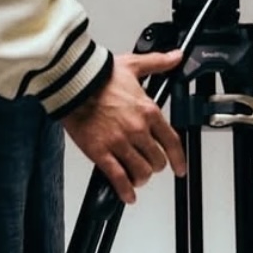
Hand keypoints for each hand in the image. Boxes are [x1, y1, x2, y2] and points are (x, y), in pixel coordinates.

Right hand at [62, 50, 187, 203]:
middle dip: (155, 166)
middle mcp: (137, 129)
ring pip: (141, 171)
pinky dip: (125, 190)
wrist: (72, 82)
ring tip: (138, 178)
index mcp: (148, 111)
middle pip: (157, 160)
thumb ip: (158, 63)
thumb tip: (176, 57)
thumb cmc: (100, 75)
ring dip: (141, 178)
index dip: (178, 159)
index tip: (180, 168)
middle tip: (150, 167)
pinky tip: (127, 195)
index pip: (172, 142)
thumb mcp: (134, 65)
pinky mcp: (100, 152)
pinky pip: (118, 178)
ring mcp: (119, 143)